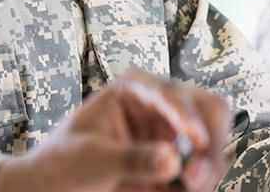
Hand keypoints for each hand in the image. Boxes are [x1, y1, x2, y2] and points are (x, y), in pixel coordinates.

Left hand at [0, 69, 233, 191]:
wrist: (56, 187)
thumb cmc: (63, 162)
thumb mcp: (90, 158)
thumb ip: (130, 159)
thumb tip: (171, 161)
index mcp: (136, 88)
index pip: (173, 93)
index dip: (188, 117)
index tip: (197, 143)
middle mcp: (162, 104)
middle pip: (210, 110)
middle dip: (210, 144)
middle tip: (193, 178)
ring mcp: (174, 132)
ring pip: (214, 144)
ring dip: (208, 169)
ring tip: (185, 189)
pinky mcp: (178, 160)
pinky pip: (205, 169)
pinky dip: (200, 183)